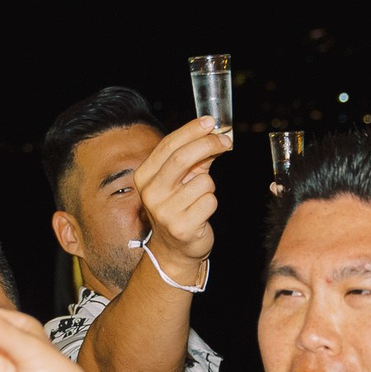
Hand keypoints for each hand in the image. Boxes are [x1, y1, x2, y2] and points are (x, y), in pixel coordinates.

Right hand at [129, 117, 226, 280]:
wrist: (175, 249)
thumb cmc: (179, 207)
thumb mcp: (181, 178)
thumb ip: (195, 157)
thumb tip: (216, 134)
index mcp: (145, 176)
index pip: (169, 145)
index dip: (192, 130)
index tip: (211, 122)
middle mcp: (151, 193)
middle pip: (183, 157)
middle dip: (208, 144)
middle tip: (225, 142)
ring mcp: (165, 212)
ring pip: (203, 181)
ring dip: (210, 185)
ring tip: (200, 197)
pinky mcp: (182, 227)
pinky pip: (210, 201)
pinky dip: (211, 203)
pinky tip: (201, 212)